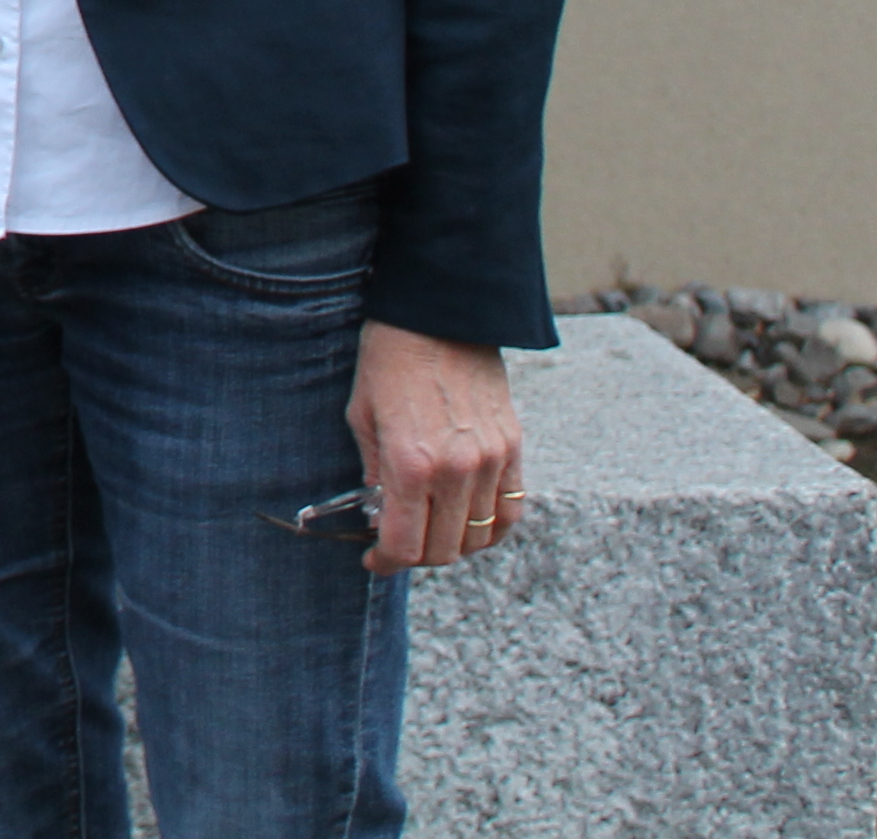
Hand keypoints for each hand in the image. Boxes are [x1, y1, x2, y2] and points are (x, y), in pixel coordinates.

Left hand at [346, 321, 523, 570]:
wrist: (439, 313)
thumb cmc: (388, 360)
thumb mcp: (362, 417)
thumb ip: (374, 475)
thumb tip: (381, 519)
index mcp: (410, 464)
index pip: (405, 546)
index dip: (385, 562)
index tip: (372, 560)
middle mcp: (457, 470)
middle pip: (445, 550)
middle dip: (416, 556)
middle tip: (398, 544)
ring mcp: (492, 461)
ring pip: (481, 538)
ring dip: (454, 544)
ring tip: (431, 530)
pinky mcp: (514, 447)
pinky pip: (512, 511)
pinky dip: (492, 528)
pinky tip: (470, 523)